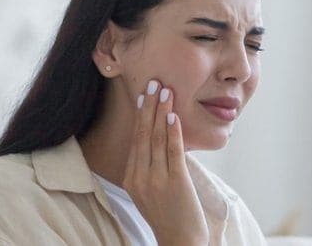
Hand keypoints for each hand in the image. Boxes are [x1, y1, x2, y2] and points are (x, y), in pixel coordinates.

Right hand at [123, 79, 208, 244]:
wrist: (180, 241)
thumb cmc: (170, 216)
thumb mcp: (151, 192)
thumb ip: (150, 170)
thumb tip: (159, 142)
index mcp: (131, 179)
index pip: (135, 141)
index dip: (140, 116)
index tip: (143, 95)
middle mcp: (139, 177)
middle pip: (143, 135)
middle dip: (148, 106)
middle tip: (153, 82)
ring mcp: (156, 180)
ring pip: (156, 139)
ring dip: (161, 112)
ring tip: (165, 91)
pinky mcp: (175, 182)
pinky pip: (172, 151)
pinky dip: (173, 131)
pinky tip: (173, 115)